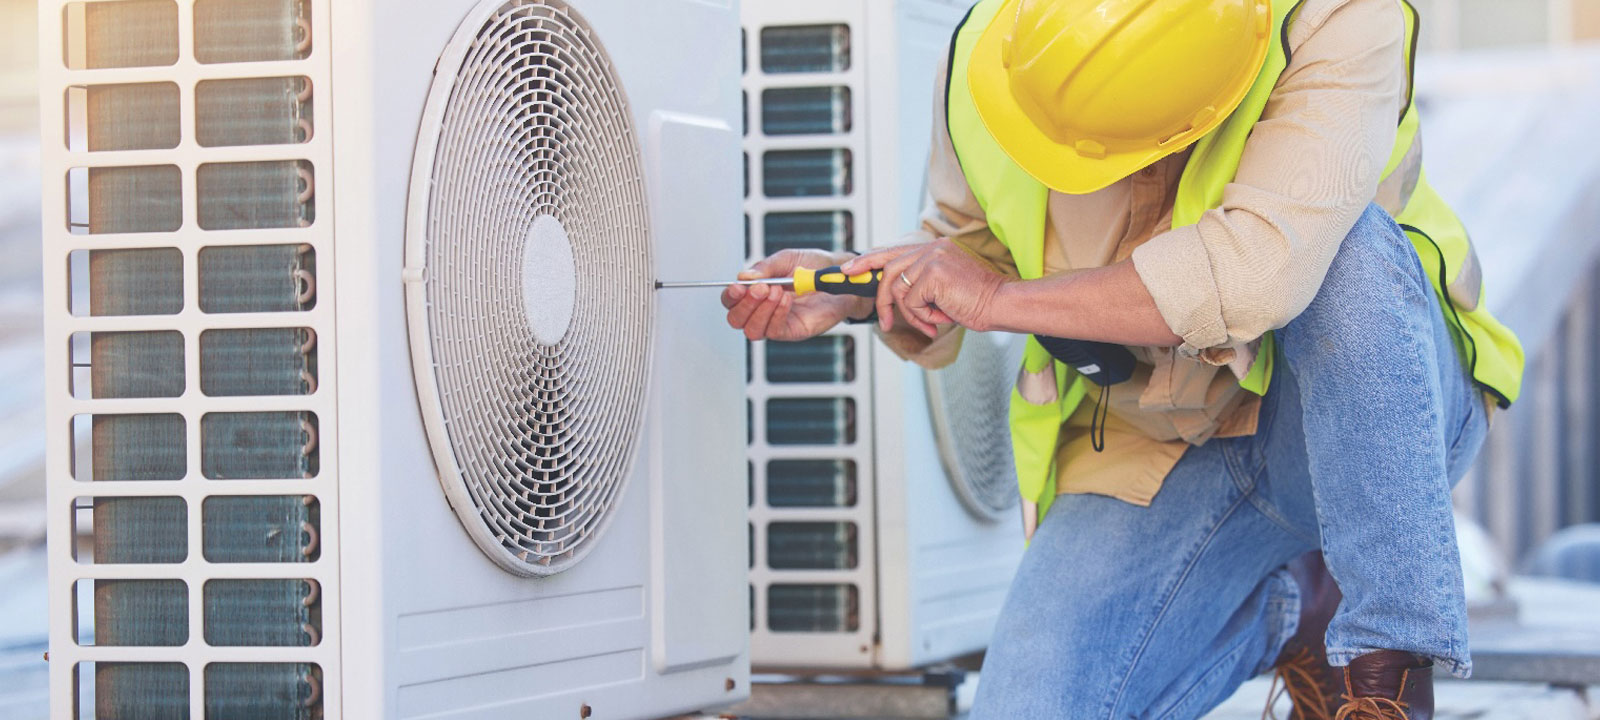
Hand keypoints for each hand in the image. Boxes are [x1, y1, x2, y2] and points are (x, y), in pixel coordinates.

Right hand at [722, 249, 872, 340]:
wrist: (839, 274)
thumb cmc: (812, 266)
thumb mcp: (786, 259)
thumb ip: (765, 268)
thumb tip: (744, 277)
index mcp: (756, 291)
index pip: (731, 301)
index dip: (731, 296)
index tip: (738, 286)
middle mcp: (762, 310)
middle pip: (736, 319)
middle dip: (745, 304)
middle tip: (761, 288)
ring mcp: (776, 322)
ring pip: (752, 330)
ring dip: (760, 311)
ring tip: (777, 291)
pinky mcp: (792, 330)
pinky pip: (775, 330)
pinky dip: (777, 314)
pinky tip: (786, 299)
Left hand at [841, 238, 1008, 336]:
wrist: (1001, 303)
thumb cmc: (977, 301)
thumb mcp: (943, 288)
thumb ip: (920, 284)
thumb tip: (893, 296)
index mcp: (934, 247)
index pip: (893, 250)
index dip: (868, 260)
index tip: (849, 270)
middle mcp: (931, 247)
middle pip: (888, 269)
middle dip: (881, 298)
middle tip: (884, 322)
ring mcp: (931, 258)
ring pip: (898, 290)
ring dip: (910, 314)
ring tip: (930, 322)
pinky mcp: (932, 273)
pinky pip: (910, 301)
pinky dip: (922, 316)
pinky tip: (940, 317)